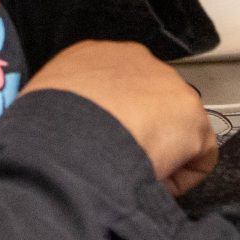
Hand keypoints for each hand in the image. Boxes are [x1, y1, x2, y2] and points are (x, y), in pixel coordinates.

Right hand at [24, 40, 218, 192]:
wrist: (70, 137)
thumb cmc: (44, 130)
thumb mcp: (41, 111)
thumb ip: (63, 114)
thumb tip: (66, 141)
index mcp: (90, 55)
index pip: (114, 87)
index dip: (112, 120)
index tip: (103, 145)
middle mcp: (133, 59)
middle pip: (149, 102)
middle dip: (140, 131)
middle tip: (121, 162)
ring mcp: (166, 83)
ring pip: (174, 128)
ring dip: (159, 152)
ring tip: (134, 176)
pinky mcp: (191, 115)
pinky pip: (197, 158)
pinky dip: (180, 178)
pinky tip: (154, 184)